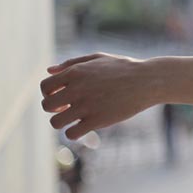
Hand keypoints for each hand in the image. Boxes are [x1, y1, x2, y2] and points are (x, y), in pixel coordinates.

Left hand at [40, 53, 155, 138]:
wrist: (148, 80)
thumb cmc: (124, 68)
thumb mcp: (98, 58)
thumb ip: (72, 63)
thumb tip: (49, 70)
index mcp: (76, 72)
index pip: (45, 87)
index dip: (49, 94)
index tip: (61, 97)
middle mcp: (77, 88)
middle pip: (47, 106)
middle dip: (54, 109)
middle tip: (66, 109)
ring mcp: (87, 105)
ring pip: (56, 122)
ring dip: (62, 123)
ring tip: (75, 119)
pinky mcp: (98, 120)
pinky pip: (72, 133)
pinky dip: (74, 133)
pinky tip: (84, 127)